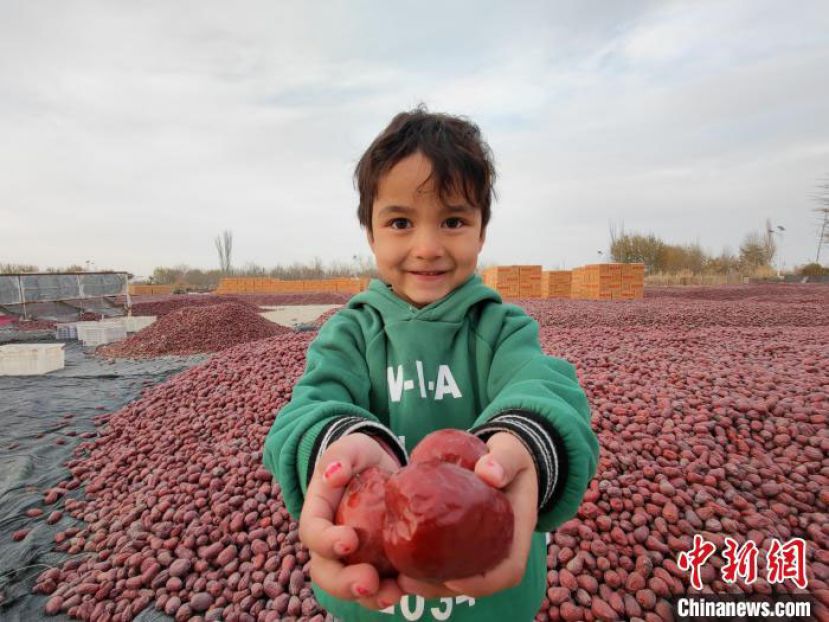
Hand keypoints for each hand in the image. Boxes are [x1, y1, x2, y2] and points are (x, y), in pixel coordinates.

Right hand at [299, 432, 404, 609]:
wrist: (383, 469)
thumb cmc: (361, 458)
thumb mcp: (352, 448)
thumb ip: (340, 456)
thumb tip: (334, 474)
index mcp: (318, 516)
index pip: (312, 534)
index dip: (326, 542)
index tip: (349, 540)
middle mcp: (330, 545)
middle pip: (327, 573)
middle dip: (345, 583)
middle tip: (368, 582)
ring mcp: (354, 560)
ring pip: (352, 589)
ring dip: (370, 597)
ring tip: (393, 595)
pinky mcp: (379, 566)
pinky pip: (381, 587)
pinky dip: (394, 591)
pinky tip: (411, 587)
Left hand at [396, 432, 538, 598]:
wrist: (501, 456)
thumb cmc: (510, 455)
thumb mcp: (511, 452)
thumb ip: (504, 460)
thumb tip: (489, 473)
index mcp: (517, 533)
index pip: (509, 571)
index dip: (484, 584)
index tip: (454, 580)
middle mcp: (498, 547)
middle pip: (475, 582)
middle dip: (442, 589)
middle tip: (408, 583)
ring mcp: (478, 547)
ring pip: (455, 576)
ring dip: (427, 583)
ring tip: (396, 578)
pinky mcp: (458, 539)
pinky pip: (442, 558)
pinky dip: (421, 562)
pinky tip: (394, 558)